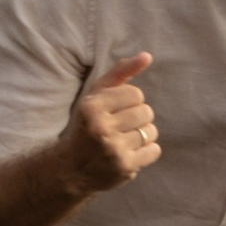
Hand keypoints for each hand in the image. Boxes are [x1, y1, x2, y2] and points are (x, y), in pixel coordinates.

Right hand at [61, 51, 160, 198]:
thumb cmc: (88, 124)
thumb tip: (147, 56)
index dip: (130, 102)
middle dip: (138, 118)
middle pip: (146, 112)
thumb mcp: (96, 95)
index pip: (136, 94)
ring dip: (142, 135)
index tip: (116, 111)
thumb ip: (121, 72)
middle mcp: (100, 127)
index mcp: (92, 106)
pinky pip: (154, 150)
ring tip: (124, 141)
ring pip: (151, 131)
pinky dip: (147, 151)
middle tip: (120, 127)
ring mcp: (113, 149)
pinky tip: (130, 153)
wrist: (70, 169)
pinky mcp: (124, 167)